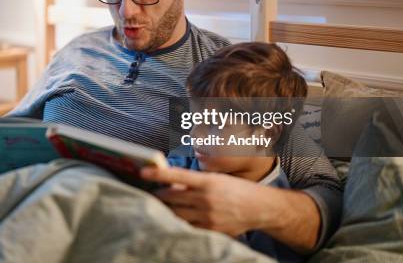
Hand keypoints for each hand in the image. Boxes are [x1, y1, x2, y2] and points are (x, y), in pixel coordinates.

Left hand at [141, 166, 266, 236]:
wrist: (259, 208)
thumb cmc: (236, 189)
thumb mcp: (216, 178)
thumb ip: (194, 181)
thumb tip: (171, 183)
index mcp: (207, 181)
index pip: (177, 175)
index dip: (158, 173)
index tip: (143, 171)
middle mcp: (206, 198)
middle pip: (172, 197)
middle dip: (158, 194)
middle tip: (150, 192)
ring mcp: (208, 216)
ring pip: (176, 213)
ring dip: (165, 209)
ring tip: (159, 205)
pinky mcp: (211, 230)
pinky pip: (187, 227)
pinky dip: (178, 222)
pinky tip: (174, 218)